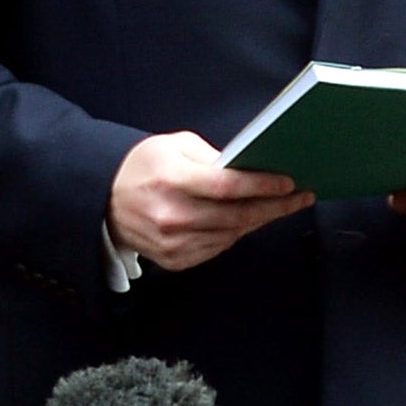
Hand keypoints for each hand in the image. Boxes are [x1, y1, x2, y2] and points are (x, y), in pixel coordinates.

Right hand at [109, 131, 311, 271]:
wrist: (105, 200)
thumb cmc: (143, 167)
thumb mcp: (173, 145)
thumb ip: (212, 157)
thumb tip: (250, 169)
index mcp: (171, 180)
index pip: (228, 186)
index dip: (262, 185)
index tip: (289, 182)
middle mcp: (173, 216)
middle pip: (237, 215)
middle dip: (275, 206)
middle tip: (301, 197)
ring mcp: (173, 243)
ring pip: (232, 234)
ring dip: (260, 220)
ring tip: (281, 206)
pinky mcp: (175, 260)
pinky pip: (218, 247)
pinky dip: (236, 233)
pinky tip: (249, 220)